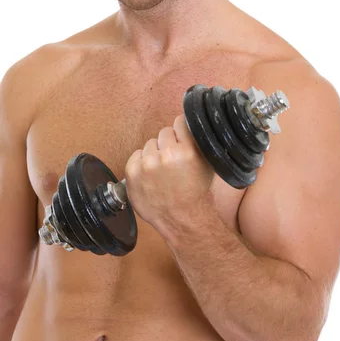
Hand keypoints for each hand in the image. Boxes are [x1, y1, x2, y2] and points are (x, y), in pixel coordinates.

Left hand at [124, 114, 215, 228]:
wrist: (182, 218)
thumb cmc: (195, 193)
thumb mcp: (207, 164)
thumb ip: (197, 142)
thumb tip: (189, 125)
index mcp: (187, 150)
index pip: (180, 122)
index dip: (181, 130)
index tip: (181, 138)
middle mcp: (166, 155)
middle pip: (164, 132)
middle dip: (169, 144)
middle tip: (173, 160)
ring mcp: (147, 164)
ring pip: (150, 144)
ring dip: (155, 153)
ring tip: (162, 171)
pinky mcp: (132, 172)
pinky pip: (136, 155)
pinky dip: (141, 163)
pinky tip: (151, 175)